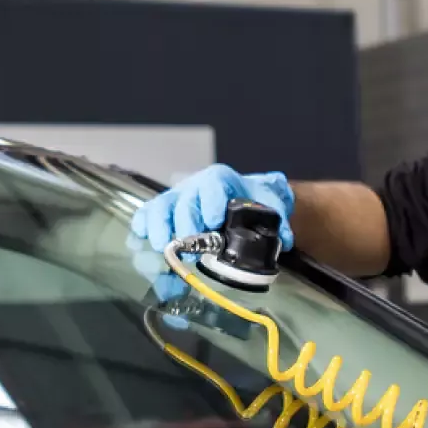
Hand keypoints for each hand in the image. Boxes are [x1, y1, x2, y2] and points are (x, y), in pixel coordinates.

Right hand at [126, 164, 295, 301]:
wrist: (239, 199)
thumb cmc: (251, 202)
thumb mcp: (268, 206)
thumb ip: (279, 221)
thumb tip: (285, 240)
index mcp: (222, 181)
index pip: (214, 184)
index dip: (211, 201)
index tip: (213, 220)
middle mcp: (195, 186)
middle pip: (185, 200)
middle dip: (185, 222)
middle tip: (188, 244)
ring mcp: (177, 198)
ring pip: (161, 206)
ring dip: (159, 226)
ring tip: (163, 246)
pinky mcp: (163, 211)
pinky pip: (147, 214)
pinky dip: (143, 226)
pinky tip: (142, 240)